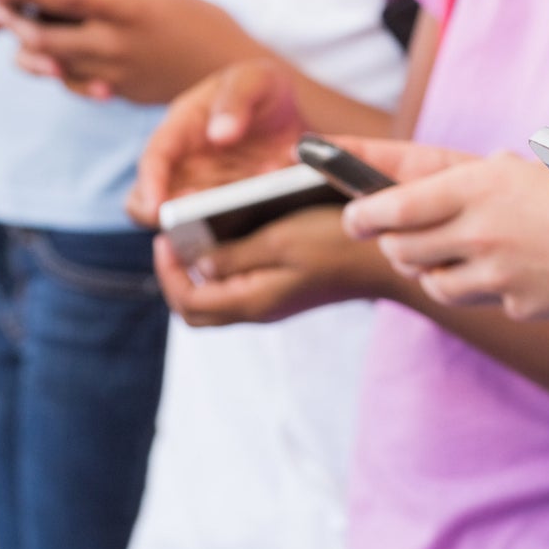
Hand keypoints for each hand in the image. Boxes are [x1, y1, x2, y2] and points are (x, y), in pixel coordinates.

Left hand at [0, 0, 257, 102]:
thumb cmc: (188, 13)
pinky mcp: (115, 95)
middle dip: (9, 23)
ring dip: (26, 48)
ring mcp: (114, 75)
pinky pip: (70, 83)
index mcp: (127, 9)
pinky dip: (54, 67)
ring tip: (19, 29)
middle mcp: (117, 46)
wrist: (227, 68)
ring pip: (49, 66)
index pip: (66, 1)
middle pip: (44, 40)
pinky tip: (54, 54)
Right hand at [127, 58, 312, 225]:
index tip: (157, 208)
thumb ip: (237, 98)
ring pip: (189, 223)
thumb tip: (219, 134)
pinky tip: (270, 202)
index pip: (154, 159)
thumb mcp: (253, 79)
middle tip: (199, 221)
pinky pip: (228, 227)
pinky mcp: (230, 209)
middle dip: (170, 219)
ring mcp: (207, 191)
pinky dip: (244, 224)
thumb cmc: (261, 88)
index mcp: (180, 129)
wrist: (292, 113)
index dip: (151, 185)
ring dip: (211, 225)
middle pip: (156, 203)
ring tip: (240, 209)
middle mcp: (185, 166)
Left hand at [153, 208, 396, 326]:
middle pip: (198, 310)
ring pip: (218, 300)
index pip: (189, 302)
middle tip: (173, 244)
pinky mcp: (284, 293)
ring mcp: (271, 303)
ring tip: (197, 238)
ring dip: (200, 273)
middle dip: (177, 279)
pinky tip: (231, 237)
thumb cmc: (336, 245)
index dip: (168, 273)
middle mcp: (258, 310)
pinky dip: (225, 268)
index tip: (163, 239)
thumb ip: (236, 256)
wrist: (385, 263)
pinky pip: (241, 288)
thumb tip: (198, 264)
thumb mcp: (281, 240)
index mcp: (252, 301)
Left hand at [343, 151, 548, 320]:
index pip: (390, 206)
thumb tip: (415, 187)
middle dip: (392, 242)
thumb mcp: (526, 167)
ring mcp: (495, 274)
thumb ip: (468, 177)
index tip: (350, 214)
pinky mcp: (515, 304)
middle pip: (400, 249)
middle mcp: (478, 231)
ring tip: (451, 250)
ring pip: (429, 280)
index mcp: (477, 185)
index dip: (361, 212)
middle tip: (397, 233)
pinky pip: (474, 298)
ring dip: (428, 267)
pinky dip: (474, 286)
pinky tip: (500, 269)